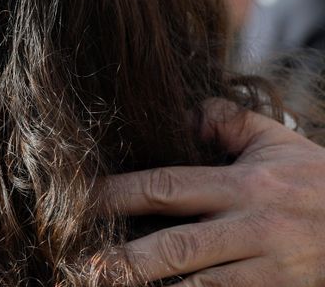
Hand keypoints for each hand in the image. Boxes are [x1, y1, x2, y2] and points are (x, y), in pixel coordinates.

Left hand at [103, 99, 324, 285]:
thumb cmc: (316, 179)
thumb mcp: (276, 141)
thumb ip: (226, 121)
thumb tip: (179, 114)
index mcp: (243, 184)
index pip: (167, 186)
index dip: (119, 194)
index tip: (79, 200)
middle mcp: (253, 225)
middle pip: (178, 246)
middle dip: (127, 258)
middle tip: (83, 264)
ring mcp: (270, 266)